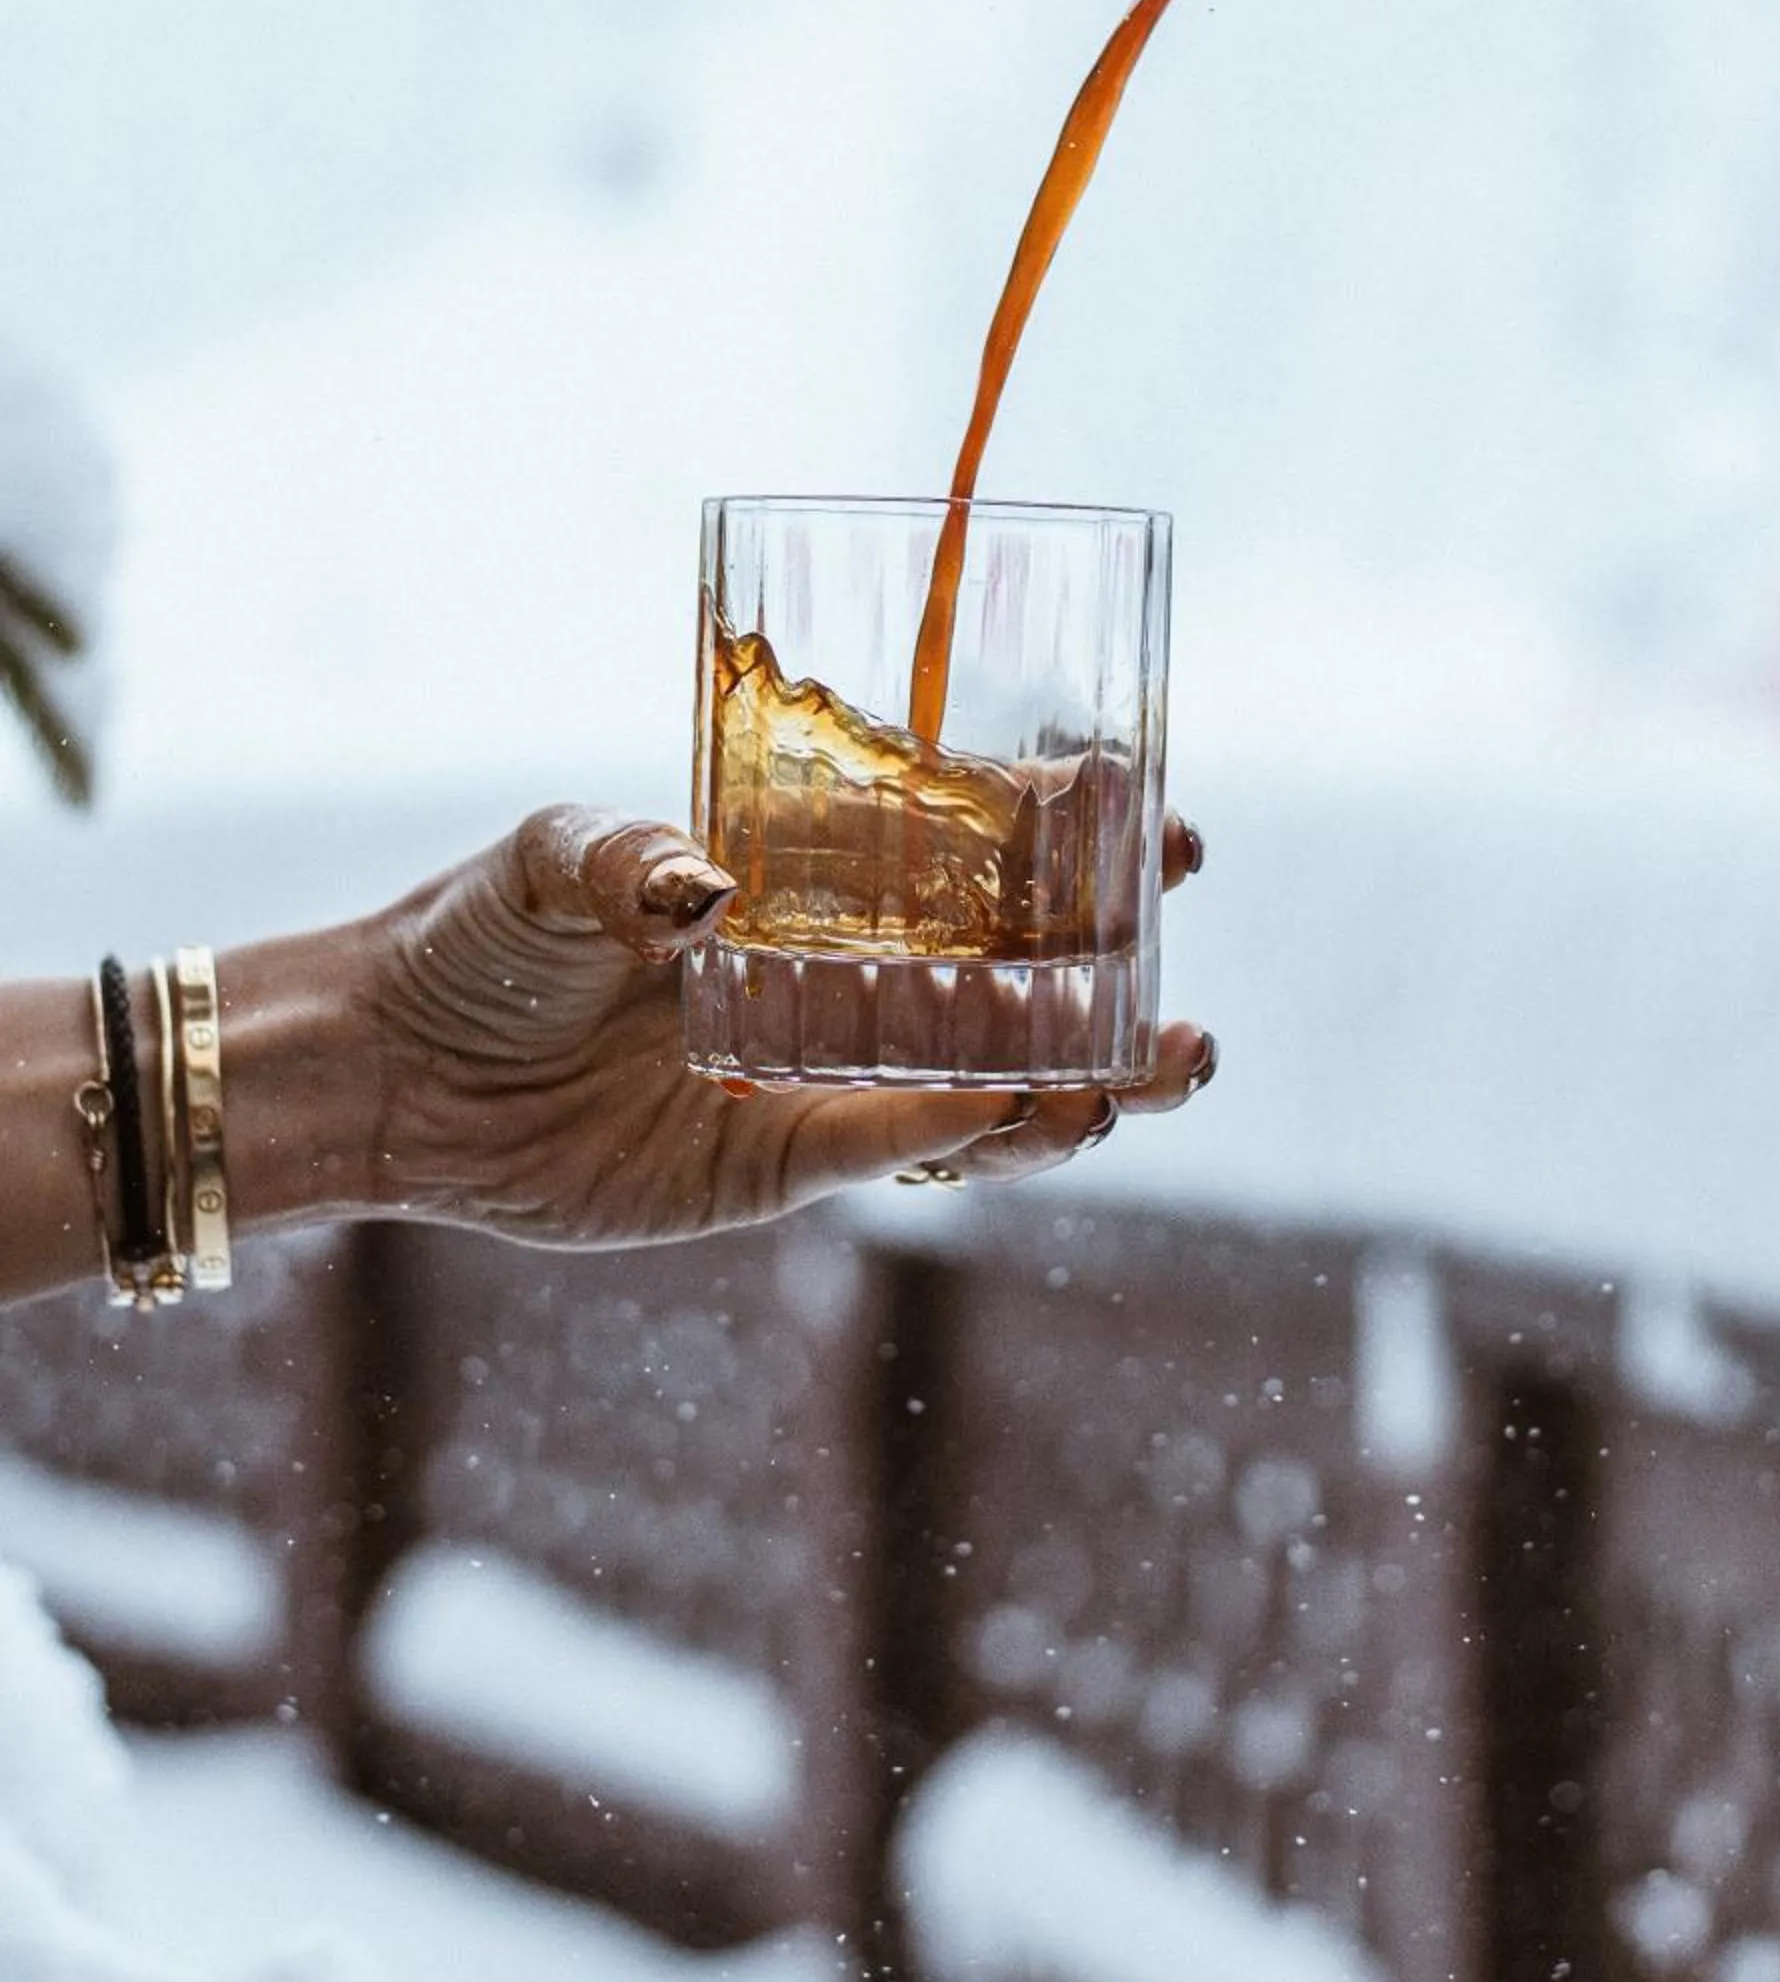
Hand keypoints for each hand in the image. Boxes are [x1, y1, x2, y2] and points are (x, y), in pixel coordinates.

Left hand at [358, 805, 1212, 1244]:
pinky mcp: (778, 1163)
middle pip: (1014, 976)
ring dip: (1083, 1078)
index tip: (1152, 819)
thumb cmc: (473, 935)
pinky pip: (890, 1148)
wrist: (390, 1067)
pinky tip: (1032, 1113)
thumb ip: (623, 854)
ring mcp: (821, 1074)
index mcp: (812, 876)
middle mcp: (841, 976)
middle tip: (1187, 975)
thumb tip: (706, 887)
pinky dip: (960, 1134)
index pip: (970, 847)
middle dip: (1118, 976)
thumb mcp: (546, 857)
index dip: (1071, 837)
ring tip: (1167, 1063)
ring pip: (987, 1080)